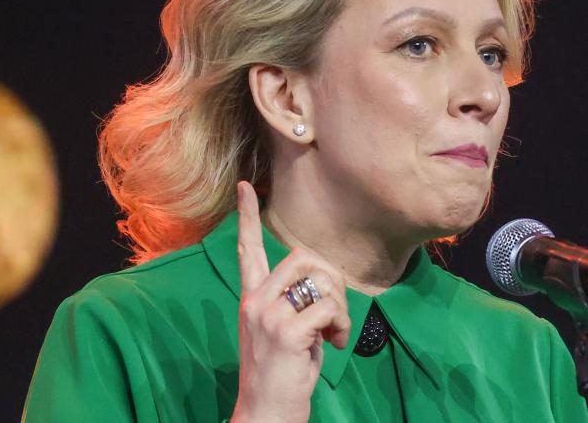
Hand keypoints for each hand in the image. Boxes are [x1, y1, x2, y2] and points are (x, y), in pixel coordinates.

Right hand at [229, 181, 351, 422]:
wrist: (265, 413)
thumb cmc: (282, 374)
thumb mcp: (285, 330)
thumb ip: (296, 301)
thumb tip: (325, 283)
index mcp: (252, 297)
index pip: (247, 249)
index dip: (247, 216)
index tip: (246, 187)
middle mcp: (254, 300)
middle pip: (303, 257)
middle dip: (332, 279)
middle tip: (335, 313)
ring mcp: (267, 314)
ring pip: (320, 280)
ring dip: (340, 306)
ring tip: (332, 333)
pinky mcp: (285, 331)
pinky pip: (328, 308)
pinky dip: (340, 325)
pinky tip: (333, 344)